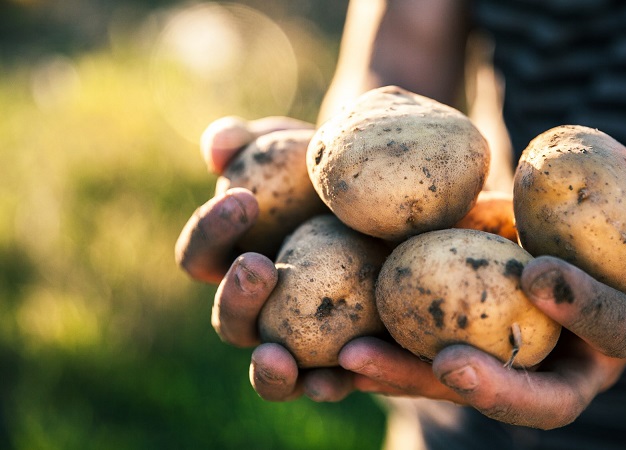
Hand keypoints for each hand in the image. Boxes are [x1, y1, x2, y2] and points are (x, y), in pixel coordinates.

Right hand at [177, 115, 368, 400]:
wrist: (394, 201)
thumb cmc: (328, 172)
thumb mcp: (295, 146)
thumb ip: (252, 141)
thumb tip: (218, 145)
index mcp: (235, 261)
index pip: (203, 255)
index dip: (210, 231)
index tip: (243, 198)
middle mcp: (260, 310)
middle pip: (229, 321)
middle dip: (235, 298)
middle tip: (259, 265)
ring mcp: (299, 342)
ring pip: (270, 371)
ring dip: (267, 369)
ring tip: (277, 358)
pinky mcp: (345, 361)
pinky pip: (331, 381)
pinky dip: (331, 382)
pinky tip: (345, 371)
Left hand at [283, 137, 625, 428]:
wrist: (587, 229)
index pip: (617, 333)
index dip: (585, 311)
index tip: (537, 273)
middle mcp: (571, 365)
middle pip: (537, 400)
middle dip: (495, 388)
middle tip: (448, 363)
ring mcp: (515, 364)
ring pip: (465, 390)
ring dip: (411, 379)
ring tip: (354, 358)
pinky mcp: (464, 349)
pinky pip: (423, 363)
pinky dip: (383, 356)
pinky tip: (334, 342)